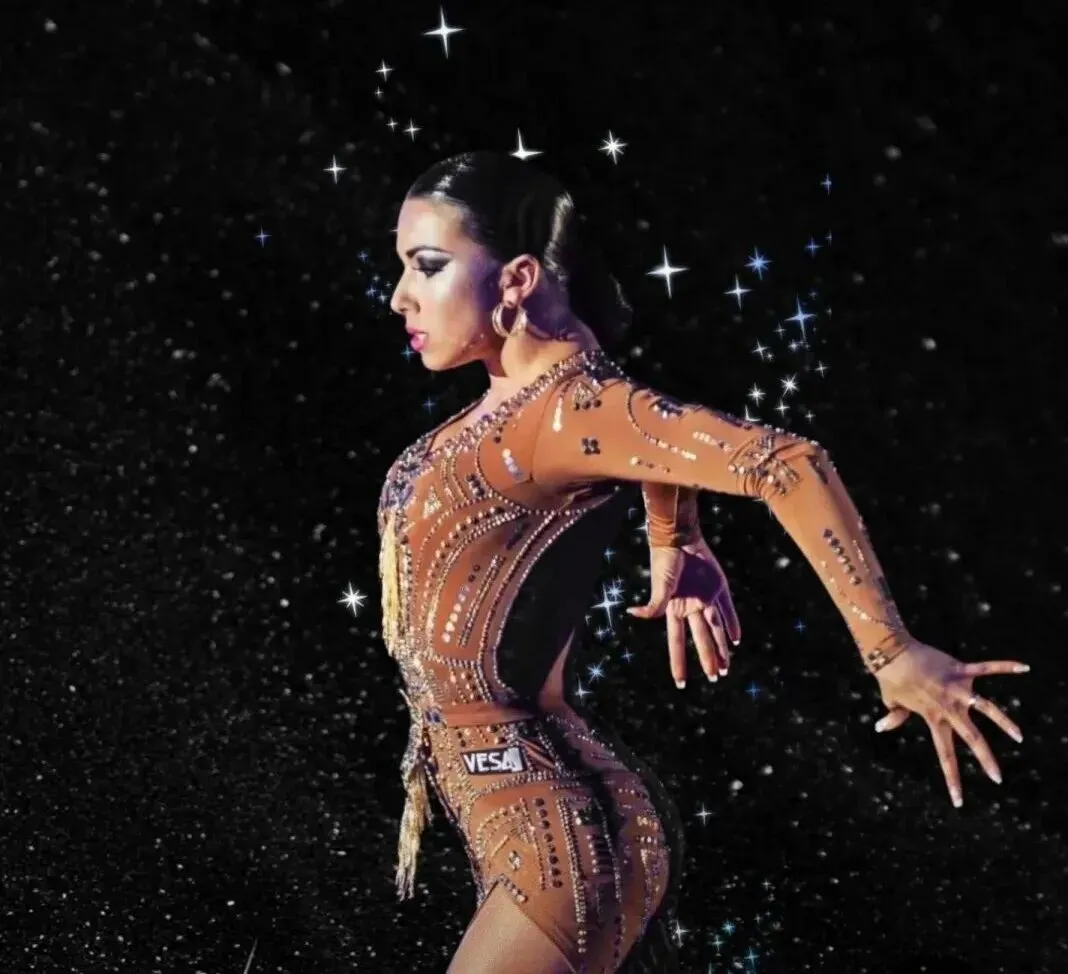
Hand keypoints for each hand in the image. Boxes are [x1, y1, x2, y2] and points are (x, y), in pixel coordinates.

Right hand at [626, 536, 740, 685]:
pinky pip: (728, 610)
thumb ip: (652, 605)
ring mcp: (706, 599)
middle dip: (707, 659)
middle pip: (701, 640)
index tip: (680, 684)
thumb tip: (632, 614)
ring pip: (716, 629)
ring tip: (726, 667)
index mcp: (674, 610)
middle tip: (715, 679)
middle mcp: (691, 608)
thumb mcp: (658, 586)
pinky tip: (736, 640)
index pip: (677, 643)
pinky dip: (732, 624)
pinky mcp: (718, 588)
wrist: (679, 538)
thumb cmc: (664, 561)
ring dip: (722, 648)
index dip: (679, 664)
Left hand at [871, 637, 1029, 807]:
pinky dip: (1005, 667)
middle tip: (998, 779)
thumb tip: (880, 727)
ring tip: (1020, 738)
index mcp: (933, 719)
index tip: (958, 801)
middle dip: (986, 760)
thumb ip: (895, 716)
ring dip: (1004, 723)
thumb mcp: (892, 702)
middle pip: (971, 738)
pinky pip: (986, 668)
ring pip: (987, 708)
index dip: (952, 779)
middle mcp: (948, 707)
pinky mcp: (960, 670)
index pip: (945, 755)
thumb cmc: (891, 678)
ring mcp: (956, 689)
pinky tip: (1024, 668)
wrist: (892, 652)